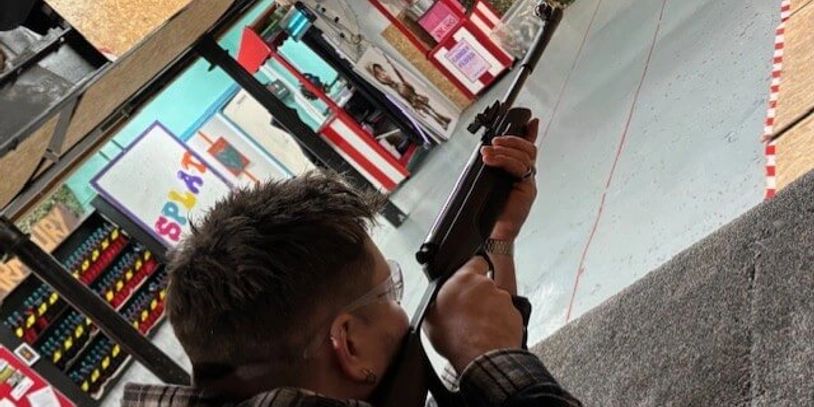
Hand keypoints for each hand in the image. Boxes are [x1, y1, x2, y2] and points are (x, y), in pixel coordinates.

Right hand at [423, 257, 522, 371]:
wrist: (480, 358)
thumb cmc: (455, 338)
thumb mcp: (431, 317)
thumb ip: (438, 301)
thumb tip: (438, 302)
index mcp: (464, 279)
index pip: (475, 261)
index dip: (473, 269)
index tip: (469, 278)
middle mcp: (486, 285)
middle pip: (485, 284)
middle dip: (479, 296)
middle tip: (469, 312)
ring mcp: (503, 300)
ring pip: (496, 301)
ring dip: (490, 311)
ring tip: (478, 329)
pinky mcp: (515, 315)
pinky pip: (506, 316)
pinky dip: (500, 323)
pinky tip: (489, 335)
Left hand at [481, 119, 539, 240]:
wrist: (493, 232)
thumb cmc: (489, 210)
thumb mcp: (488, 182)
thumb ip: (492, 167)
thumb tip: (485, 151)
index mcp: (518, 173)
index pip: (527, 149)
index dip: (530, 133)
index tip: (531, 120)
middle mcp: (526, 176)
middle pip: (528, 149)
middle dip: (511, 140)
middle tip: (493, 141)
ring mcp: (528, 182)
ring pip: (523, 156)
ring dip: (503, 150)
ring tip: (487, 153)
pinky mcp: (527, 189)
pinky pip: (519, 168)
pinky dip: (505, 160)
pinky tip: (492, 159)